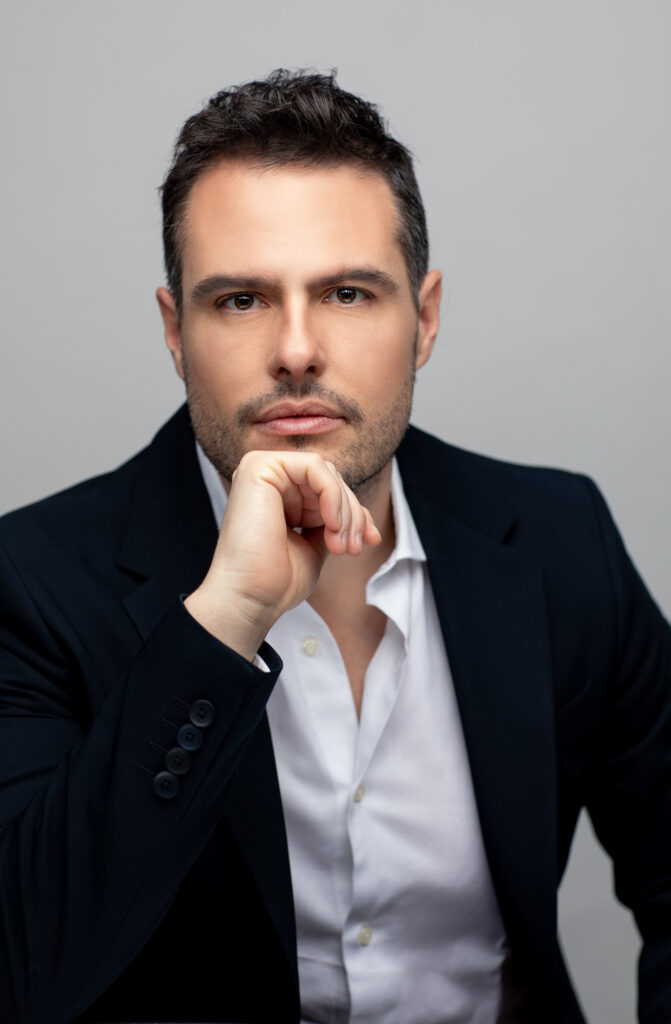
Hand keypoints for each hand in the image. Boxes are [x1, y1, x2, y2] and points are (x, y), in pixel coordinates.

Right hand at [185, 451, 380, 658]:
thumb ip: (333, 524)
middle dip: (352, 514)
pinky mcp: (259, 467)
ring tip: (341, 545)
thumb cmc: (278, 581)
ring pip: (326, 472)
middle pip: (330, 479)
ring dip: (344, 510)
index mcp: (279, 495)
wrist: (252, 598)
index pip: (329, 490)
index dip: (355, 513)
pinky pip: (314, 467)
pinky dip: (332, 494)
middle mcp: (268, 479)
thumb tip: (365, 522)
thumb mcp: (316, 545)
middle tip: (352, 548)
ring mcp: (262, 470)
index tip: (369, 540)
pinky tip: (330, 524)